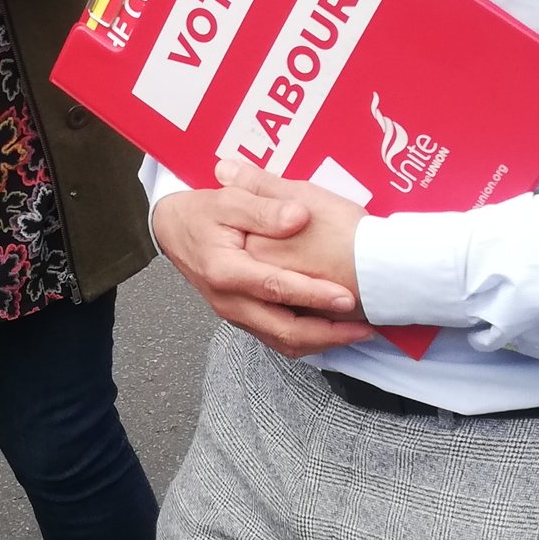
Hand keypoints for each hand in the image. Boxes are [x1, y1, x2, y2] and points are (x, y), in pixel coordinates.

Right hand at [153, 163, 374, 358]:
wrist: (173, 230)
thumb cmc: (203, 212)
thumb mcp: (229, 198)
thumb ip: (264, 206)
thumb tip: (299, 217)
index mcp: (225, 271)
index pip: (275, 287)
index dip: (313, 294)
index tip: (347, 297)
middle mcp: (229, 301)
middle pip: (283, 331)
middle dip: (328, 333)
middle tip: (365, 326)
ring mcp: (235, 314)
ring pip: (282, 341)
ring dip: (321, 342)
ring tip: (356, 332)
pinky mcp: (242, 318)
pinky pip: (277, 338)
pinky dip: (307, 339)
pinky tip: (331, 330)